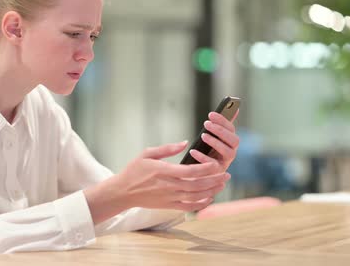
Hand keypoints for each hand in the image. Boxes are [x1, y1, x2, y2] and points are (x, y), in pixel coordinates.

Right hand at [115, 141, 229, 211]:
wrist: (122, 192)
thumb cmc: (134, 170)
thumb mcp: (147, 153)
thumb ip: (167, 148)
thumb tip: (185, 143)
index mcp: (163, 171)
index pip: (190, 171)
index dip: (205, 168)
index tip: (216, 164)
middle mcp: (168, 186)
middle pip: (197, 185)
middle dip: (214, 180)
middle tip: (226, 174)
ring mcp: (169, 197)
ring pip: (195, 197)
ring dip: (211, 191)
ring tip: (221, 184)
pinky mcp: (169, 205)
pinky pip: (188, 207)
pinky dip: (201, 204)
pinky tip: (210, 198)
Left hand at [195, 109, 239, 171]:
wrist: (195, 172)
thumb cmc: (206, 151)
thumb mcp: (213, 137)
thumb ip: (223, 125)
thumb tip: (235, 108)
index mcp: (230, 142)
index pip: (232, 130)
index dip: (223, 121)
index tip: (210, 114)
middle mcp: (231, 152)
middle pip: (234, 140)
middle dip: (221, 131)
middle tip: (206, 123)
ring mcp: (226, 163)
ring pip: (229, 152)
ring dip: (217, 142)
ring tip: (203, 135)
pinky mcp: (217, 173)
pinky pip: (213, 165)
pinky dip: (203, 157)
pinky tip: (193, 151)